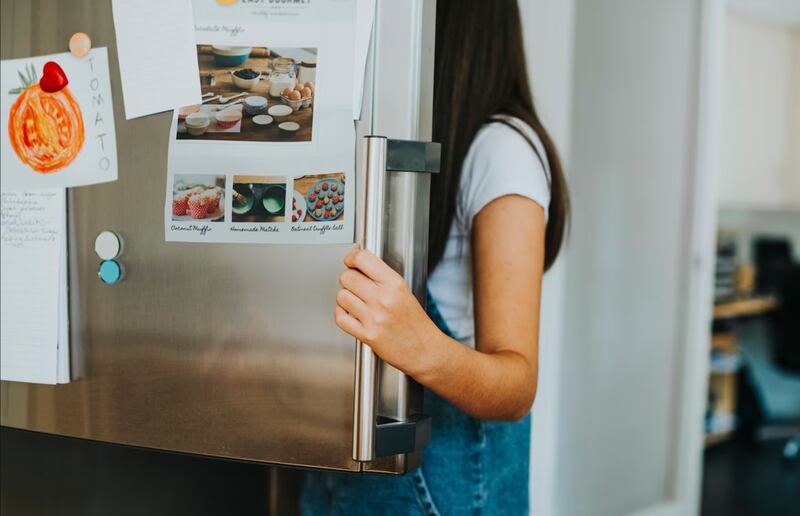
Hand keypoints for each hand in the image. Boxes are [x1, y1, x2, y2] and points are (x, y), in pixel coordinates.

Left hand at [335, 248, 439, 376]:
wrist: (424, 350)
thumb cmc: (415, 322)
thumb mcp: (404, 291)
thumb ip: (382, 277)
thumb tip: (359, 263)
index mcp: (395, 284)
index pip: (363, 259)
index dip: (352, 257)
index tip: (351, 260)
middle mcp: (384, 299)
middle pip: (347, 277)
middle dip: (348, 279)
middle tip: (354, 284)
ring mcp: (374, 317)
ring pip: (342, 296)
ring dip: (345, 298)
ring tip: (355, 301)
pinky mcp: (367, 335)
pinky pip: (340, 317)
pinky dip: (341, 314)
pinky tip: (350, 313)